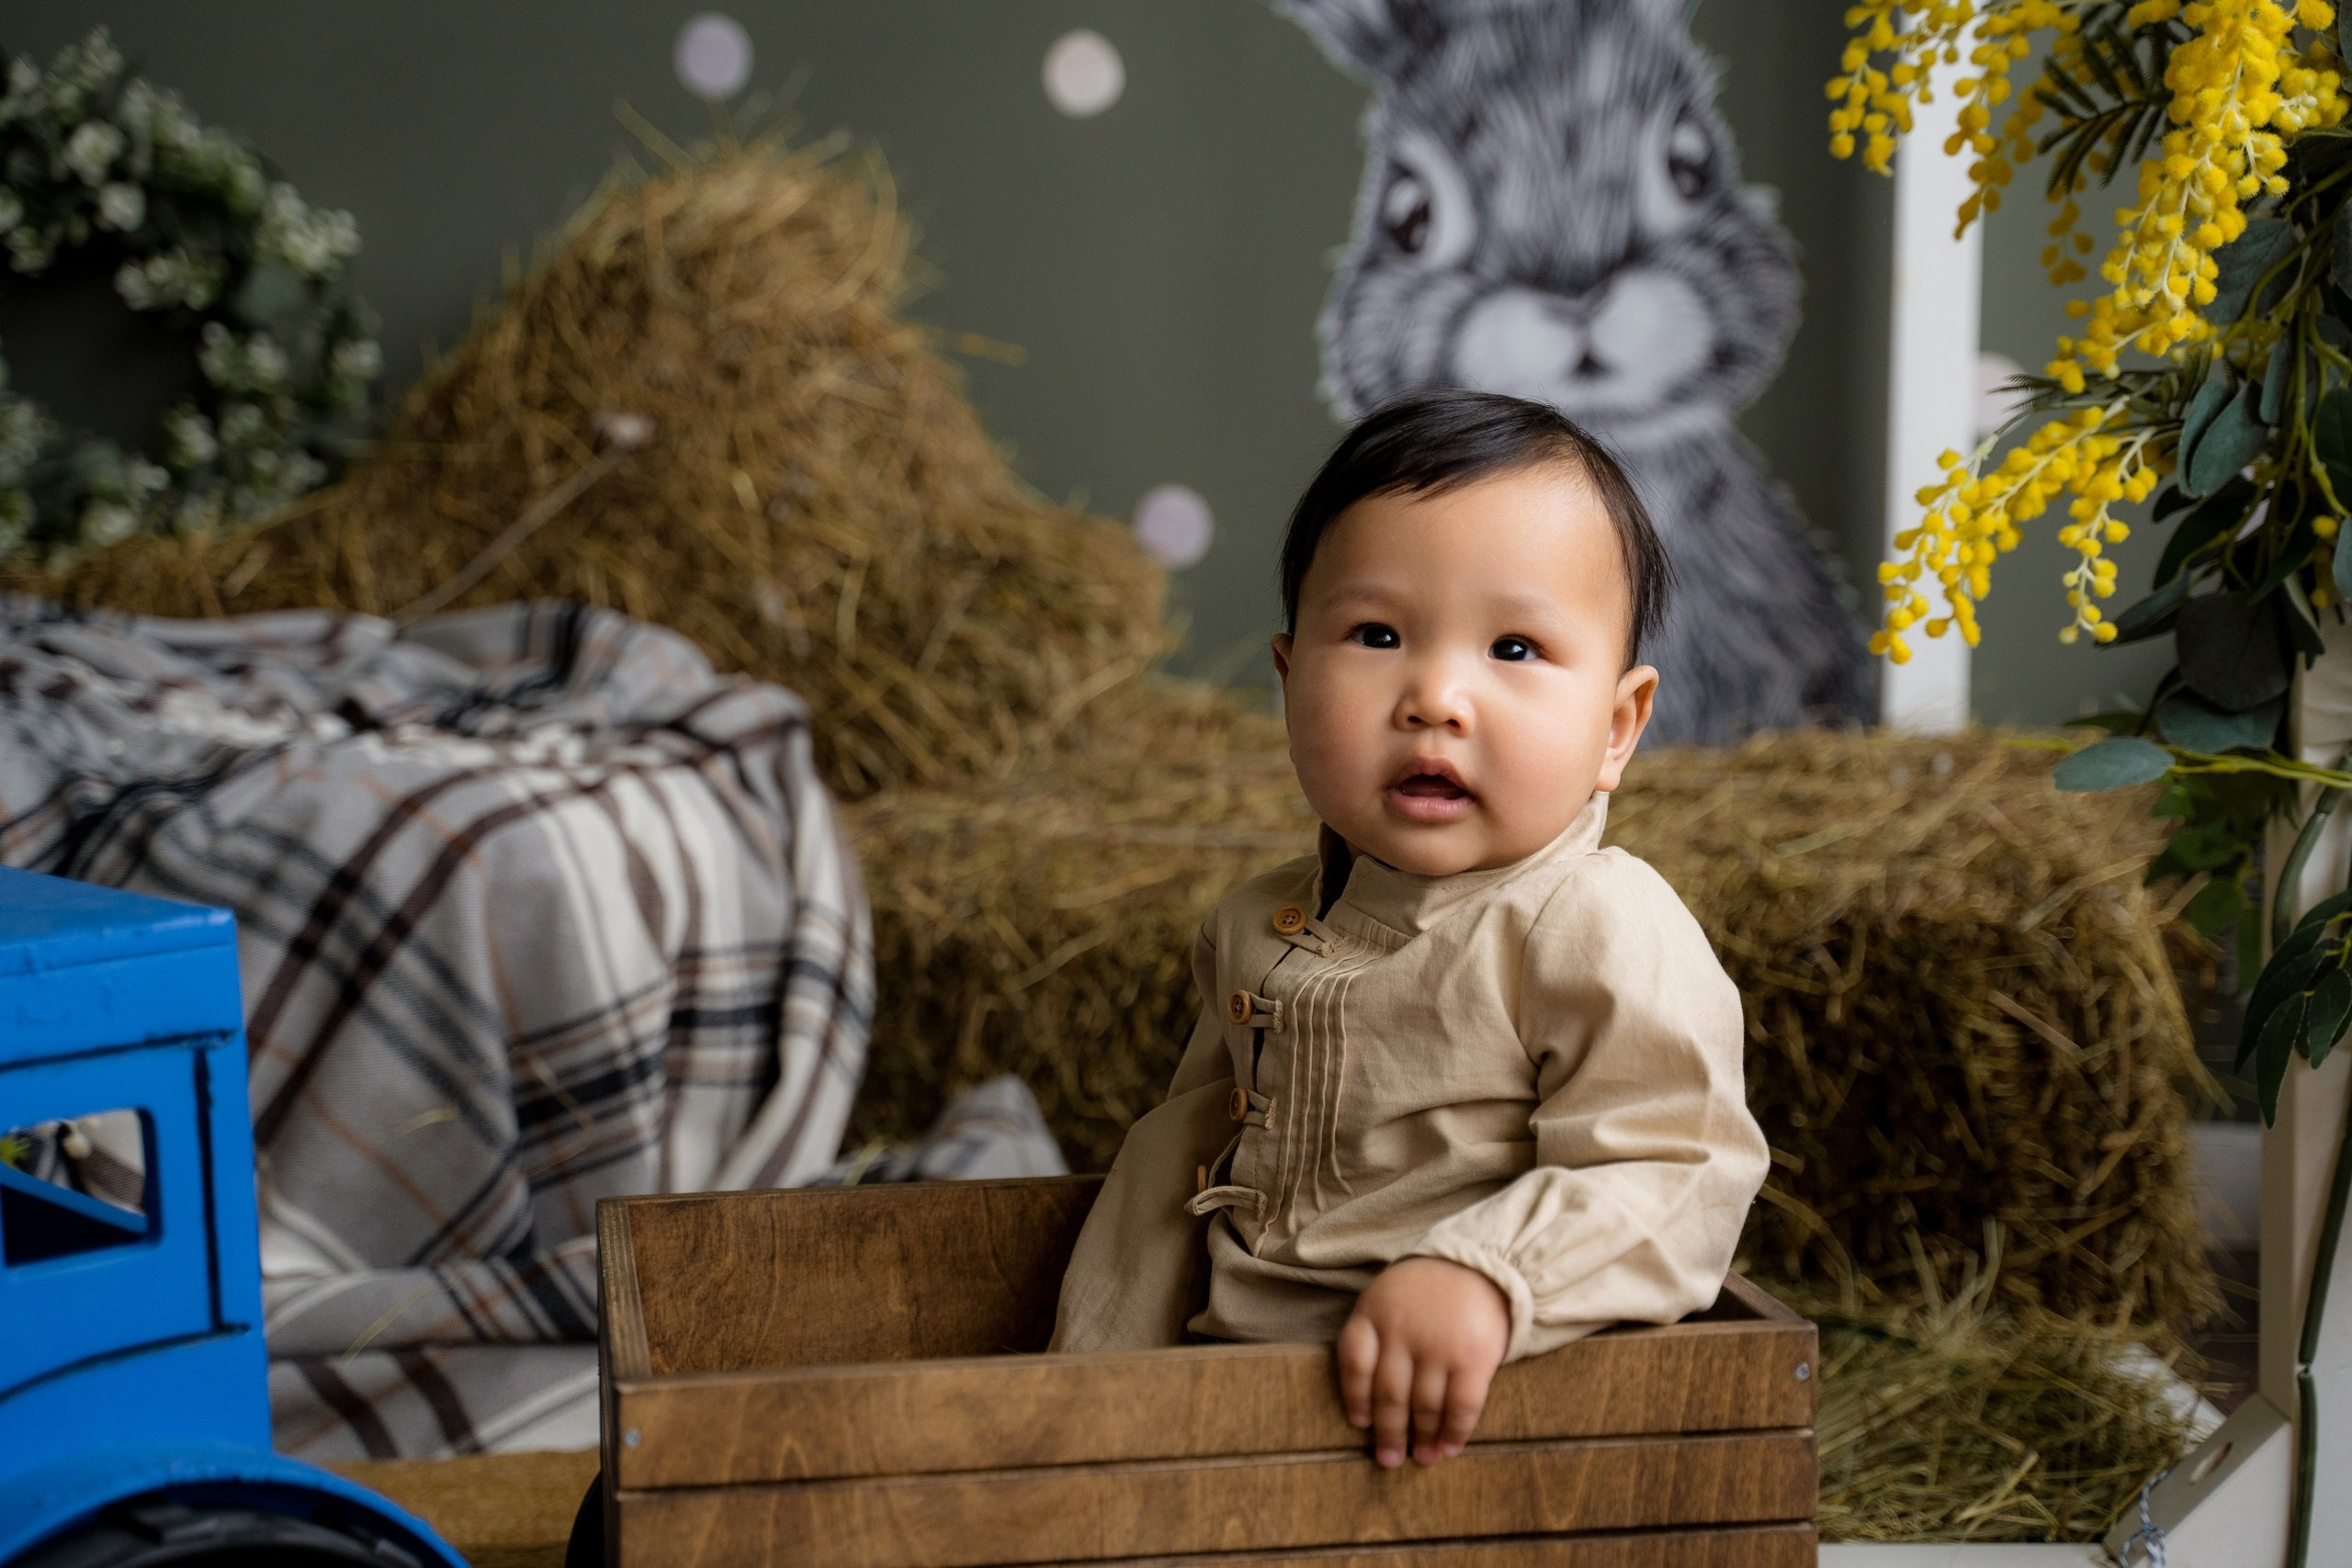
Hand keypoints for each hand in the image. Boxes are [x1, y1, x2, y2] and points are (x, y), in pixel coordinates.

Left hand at [1335, 1256, 1509, 1467]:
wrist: (1483, 1263)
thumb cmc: (1427, 1289)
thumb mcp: (1387, 1296)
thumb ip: (1374, 1335)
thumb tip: (1367, 1400)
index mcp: (1373, 1313)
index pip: (1354, 1364)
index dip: (1355, 1399)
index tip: (1361, 1424)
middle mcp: (1402, 1331)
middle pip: (1389, 1395)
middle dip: (1389, 1434)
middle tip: (1388, 1460)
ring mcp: (1438, 1346)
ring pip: (1424, 1406)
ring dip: (1422, 1439)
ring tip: (1422, 1458)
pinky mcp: (1473, 1359)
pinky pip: (1461, 1407)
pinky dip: (1454, 1433)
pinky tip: (1448, 1448)